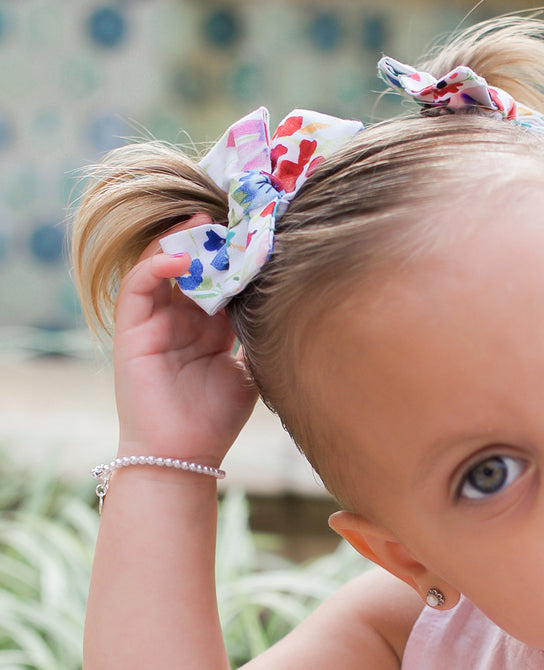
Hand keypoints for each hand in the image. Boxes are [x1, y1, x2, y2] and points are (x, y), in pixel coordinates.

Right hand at [111, 216, 258, 464]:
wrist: (185, 453)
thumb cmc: (216, 419)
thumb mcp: (247, 371)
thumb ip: (257, 341)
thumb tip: (286, 312)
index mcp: (208, 329)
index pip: (220, 282)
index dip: (235, 259)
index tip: (257, 235)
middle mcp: (181, 320)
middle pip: (193, 267)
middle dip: (211, 241)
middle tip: (233, 216)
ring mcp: (155, 322)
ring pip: (163, 267)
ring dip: (183, 242)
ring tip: (206, 223)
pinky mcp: (132, 329)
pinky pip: (139, 285)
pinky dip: (157, 265)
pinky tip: (184, 257)